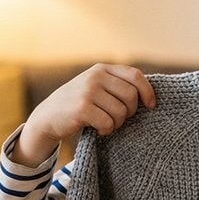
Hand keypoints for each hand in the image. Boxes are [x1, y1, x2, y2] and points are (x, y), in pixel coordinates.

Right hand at [15, 64, 155, 165]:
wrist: (47, 117)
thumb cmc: (79, 104)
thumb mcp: (96, 87)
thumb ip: (117, 84)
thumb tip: (151, 94)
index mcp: (102, 69)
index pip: (135, 75)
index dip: (147, 91)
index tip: (151, 106)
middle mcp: (95, 76)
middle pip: (131, 96)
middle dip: (130, 112)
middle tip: (120, 119)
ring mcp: (88, 91)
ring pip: (121, 111)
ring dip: (117, 124)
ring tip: (106, 124)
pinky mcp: (82, 108)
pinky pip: (108, 123)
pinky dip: (107, 130)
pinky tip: (98, 129)